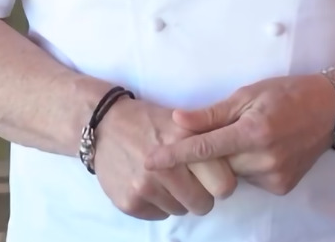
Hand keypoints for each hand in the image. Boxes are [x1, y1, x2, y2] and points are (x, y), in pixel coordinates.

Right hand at [93, 96, 236, 220]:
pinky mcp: (129, 202)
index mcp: (184, 141)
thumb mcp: (180, 121)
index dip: (221, 181)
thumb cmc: (148, 120)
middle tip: (189, 179)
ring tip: (165, 176)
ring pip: (181, 210)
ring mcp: (145, 186)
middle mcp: (166, 166)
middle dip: (200, 194)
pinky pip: (159, 215)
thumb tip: (231, 168)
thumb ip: (203, 143)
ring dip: (177, 198)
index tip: (213, 175)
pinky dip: (157, 203)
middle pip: (204, 204)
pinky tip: (148, 182)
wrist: (103, 124)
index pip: (223, 184)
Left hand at [145, 76, 334, 196]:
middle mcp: (264, 159)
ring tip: (245, 135)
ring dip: (229, 158)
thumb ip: (211, 113)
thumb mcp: (248, 93)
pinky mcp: (282, 187)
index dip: (175, 155)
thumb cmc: (286, 93)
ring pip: (233, 174)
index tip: (150, 160)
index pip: (204, 148)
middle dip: (208, 153)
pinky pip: (250, 180)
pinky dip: (246, 166)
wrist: (329, 109)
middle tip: (217, 131)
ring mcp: (274, 177)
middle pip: (217, 164)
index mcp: (253, 131)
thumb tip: (177, 120)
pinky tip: (261, 148)